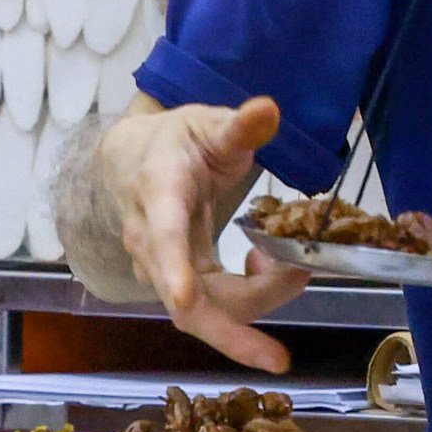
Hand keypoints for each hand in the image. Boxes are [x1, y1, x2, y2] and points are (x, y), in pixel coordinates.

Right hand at [95, 97, 309, 371]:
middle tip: (298, 289)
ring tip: (295, 269)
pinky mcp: (176, 286)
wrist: (132, 163)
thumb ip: (238, 125)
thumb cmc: (176, 142)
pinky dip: (250, 300)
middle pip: (186, 301)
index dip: (175, 270)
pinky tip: (269, 269)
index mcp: (158, 194)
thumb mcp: (207, 124)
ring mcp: (161, 271)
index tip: (186, 298)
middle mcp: (152, 243)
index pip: (162, 238)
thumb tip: (268, 110)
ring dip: (256, 304)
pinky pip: (213, 311)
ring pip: (204, 314)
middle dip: (239, 322)